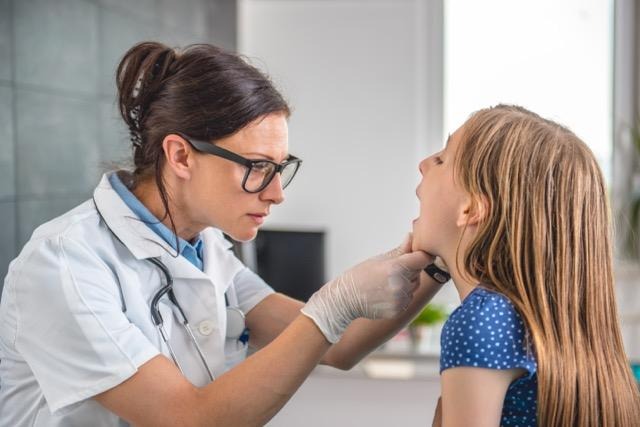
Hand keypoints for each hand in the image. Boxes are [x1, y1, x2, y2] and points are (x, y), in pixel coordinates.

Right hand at [301, 234, 431, 342]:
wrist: (345, 299)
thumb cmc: (360, 275)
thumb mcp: (379, 259)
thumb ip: (400, 250)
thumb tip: (412, 237)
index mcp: (396, 267)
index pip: (423, 258)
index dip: (421, 255)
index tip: (417, 255)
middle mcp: (400, 284)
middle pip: (418, 273)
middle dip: (410, 270)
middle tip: (391, 271)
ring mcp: (400, 299)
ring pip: (414, 287)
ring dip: (406, 284)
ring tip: (386, 283)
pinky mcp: (399, 310)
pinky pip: (407, 300)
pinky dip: (401, 297)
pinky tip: (385, 294)